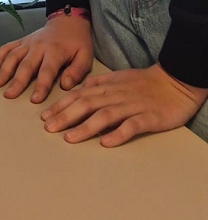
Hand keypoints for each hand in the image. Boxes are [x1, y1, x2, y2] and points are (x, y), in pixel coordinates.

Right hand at [0, 15, 92, 102]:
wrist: (67, 20)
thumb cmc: (77, 42)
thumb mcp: (85, 56)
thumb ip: (77, 71)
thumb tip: (65, 85)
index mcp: (56, 51)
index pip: (47, 70)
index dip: (41, 85)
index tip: (34, 100)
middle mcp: (39, 46)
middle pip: (26, 65)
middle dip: (17, 81)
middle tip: (9, 95)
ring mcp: (28, 43)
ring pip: (13, 56)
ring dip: (4, 70)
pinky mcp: (21, 41)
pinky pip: (8, 47)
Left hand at [41, 63, 207, 145]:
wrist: (176, 83)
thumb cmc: (145, 82)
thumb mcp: (119, 77)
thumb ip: (99, 82)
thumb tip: (81, 86)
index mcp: (107, 86)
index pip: (79, 95)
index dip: (61, 106)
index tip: (44, 117)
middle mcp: (116, 95)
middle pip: (87, 104)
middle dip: (65, 116)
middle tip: (48, 128)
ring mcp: (132, 106)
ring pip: (105, 115)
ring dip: (85, 127)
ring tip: (69, 138)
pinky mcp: (148, 117)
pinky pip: (131, 125)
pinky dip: (118, 133)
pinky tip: (106, 142)